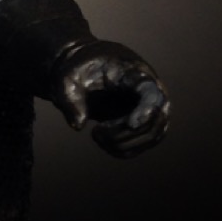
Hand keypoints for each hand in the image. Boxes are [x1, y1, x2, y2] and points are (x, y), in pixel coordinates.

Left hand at [50, 40, 170, 158]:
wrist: (88, 70)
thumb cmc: (81, 70)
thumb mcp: (67, 78)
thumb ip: (70, 99)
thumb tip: (78, 126)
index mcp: (135, 75)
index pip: (152, 94)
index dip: (146, 110)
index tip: (131, 124)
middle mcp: (152, 92)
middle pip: (154, 121)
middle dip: (123, 133)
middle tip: (95, 132)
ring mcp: (152, 109)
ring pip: (150, 137)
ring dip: (121, 144)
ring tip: (96, 134)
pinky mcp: (145, 124)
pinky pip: (142, 145)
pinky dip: (121, 150)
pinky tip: (102, 140)